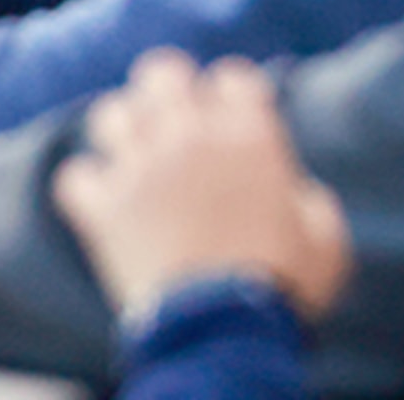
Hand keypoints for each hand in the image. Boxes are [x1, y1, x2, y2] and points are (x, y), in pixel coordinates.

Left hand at [52, 52, 353, 324]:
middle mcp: (187, 136)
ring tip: (136, 155)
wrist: (223, 331)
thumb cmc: (282, 287)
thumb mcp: (327, 241)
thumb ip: (312, 201)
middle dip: (168, 90)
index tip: (234, 117)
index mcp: (247, 135)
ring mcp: (139, 168)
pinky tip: (104, 201)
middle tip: (176, 121)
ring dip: (123, 131)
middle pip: (161, 72)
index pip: (232, 76)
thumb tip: (297, 192)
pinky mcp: (103, 208)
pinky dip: (88, 186)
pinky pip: (76, 175)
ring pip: (110, 113)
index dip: (234, 94)